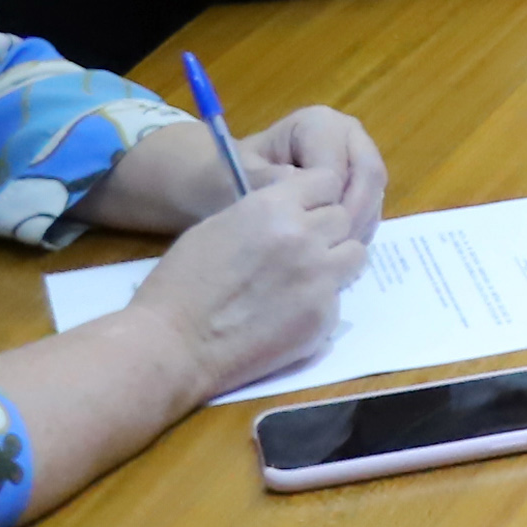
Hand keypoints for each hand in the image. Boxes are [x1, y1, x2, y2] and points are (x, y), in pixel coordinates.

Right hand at [124, 170, 370, 399]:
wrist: (173, 345)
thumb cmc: (181, 283)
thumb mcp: (219, 225)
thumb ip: (266, 212)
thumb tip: (296, 209)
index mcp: (273, 206)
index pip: (327, 181)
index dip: (316, 197)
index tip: (305, 211)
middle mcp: (304, 236)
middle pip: (342, 218)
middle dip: (325, 230)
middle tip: (300, 249)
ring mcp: (318, 279)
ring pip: (354, 254)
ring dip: (334, 261)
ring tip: (303, 277)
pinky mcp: (322, 318)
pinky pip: (338, 297)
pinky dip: (319, 302)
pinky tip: (288, 312)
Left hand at [241, 105, 385, 239]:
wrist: (229, 180)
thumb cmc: (231, 175)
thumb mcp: (239, 176)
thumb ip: (265, 179)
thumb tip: (295, 181)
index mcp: (319, 124)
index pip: (338, 167)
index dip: (328, 203)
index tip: (308, 236)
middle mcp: (347, 134)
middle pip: (369, 174)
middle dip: (354, 214)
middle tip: (333, 248)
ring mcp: (358, 156)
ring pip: (375, 192)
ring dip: (359, 224)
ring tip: (332, 253)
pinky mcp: (360, 180)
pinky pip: (372, 205)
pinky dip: (359, 228)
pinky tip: (336, 249)